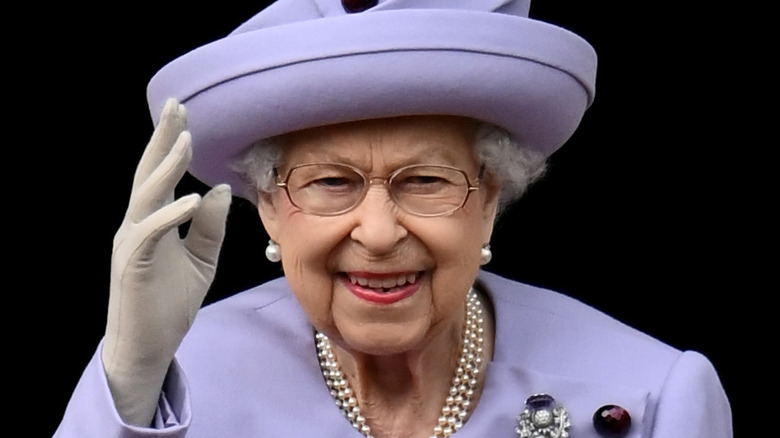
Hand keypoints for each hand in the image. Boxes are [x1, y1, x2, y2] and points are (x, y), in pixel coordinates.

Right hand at [101, 98, 231, 424]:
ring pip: (146, 197)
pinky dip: (169, 215)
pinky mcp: (132, 266)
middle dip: (162, 140)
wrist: (149, 346)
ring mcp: (132, 244)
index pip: (161, 177)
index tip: (186, 117)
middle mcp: (137, 226)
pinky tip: (190, 198)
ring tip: (186, 140)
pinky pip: (150, 234)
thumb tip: (217, 189)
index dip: (172, 146)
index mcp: (153, 222)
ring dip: (166, 167)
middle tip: (176, 106)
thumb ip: (209, 226)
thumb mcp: (201, 260)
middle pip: (148, 175)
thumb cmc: (170, 304)